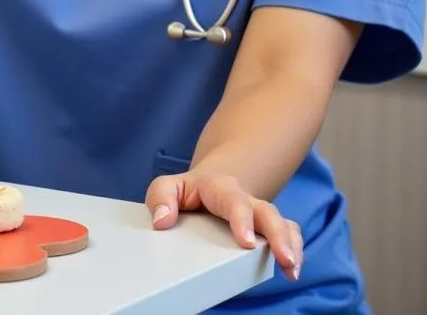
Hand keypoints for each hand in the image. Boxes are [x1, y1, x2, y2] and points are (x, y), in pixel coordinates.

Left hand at [146, 170, 301, 280]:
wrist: (208, 185)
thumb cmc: (187, 192)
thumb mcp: (168, 187)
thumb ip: (160, 197)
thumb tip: (162, 220)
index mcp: (219, 187)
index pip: (234, 200)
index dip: (241, 219)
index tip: (246, 242)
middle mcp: (245, 199)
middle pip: (267, 212)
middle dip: (278, 235)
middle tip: (284, 259)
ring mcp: (259, 214)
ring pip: (283, 223)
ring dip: (291, 245)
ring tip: (292, 270)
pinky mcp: (268, 228)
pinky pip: (289, 234)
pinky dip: (295, 250)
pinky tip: (291, 270)